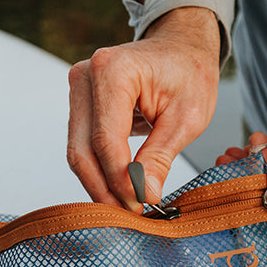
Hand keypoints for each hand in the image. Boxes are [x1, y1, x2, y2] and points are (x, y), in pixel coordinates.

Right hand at [67, 7, 221, 209]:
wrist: (181, 49)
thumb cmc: (189, 75)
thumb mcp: (187, 118)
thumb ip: (161, 157)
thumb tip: (145, 196)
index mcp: (113, 70)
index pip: (106, 140)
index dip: (121, 179)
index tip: (141, 205)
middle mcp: (85, 76)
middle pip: (82, 149)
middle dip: (104, 189)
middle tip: (130, 217)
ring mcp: (77, 89)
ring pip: (77, 152)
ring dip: (100, 184)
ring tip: (127, 208)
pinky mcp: (79, 103)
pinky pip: (82, 145)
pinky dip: (99, 171)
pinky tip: (119, 190)